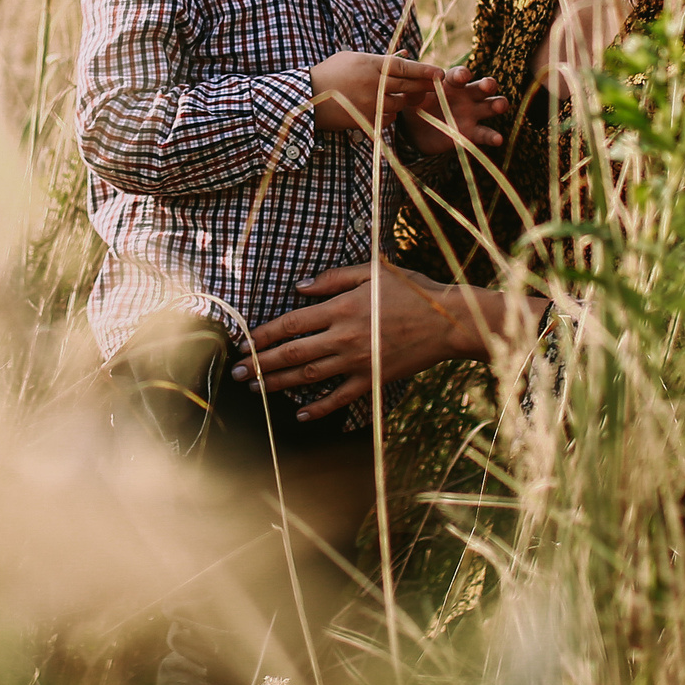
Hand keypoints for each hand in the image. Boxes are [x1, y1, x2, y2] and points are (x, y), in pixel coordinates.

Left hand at [235, 261, 535, 422]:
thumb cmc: (412, 290)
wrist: (448, 321)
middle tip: (237, 372)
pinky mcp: (372, 380)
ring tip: (256, 389)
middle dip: (260, 363)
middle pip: (292, 354)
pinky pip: (340, 398)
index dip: (263, 334)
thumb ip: (334, 278)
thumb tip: (300, 286)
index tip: (243, 342)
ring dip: (279, 383)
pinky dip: (319, 408)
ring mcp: (358, 362)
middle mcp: (344, 337)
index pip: (291, 323)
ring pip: (309, 376)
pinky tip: (300, 414)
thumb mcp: (373, 271)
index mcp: (341, 308)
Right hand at [310, 51, 448, 132]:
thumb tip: (406, 54)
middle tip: (436, 85)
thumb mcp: (353, 58)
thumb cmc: (331, 73)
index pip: (405, 67)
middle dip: (424, 85)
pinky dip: (391, 114)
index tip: (440, 73)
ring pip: (400, 104)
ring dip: (403, 100)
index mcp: (370, 65)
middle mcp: (373, 84)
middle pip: (407, 85)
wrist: (307, 97)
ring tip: (397, 94)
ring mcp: (370, 104)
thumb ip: (381, 58)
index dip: (424, 70)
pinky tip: (384, 108)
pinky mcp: (366, 120)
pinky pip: (389, 119)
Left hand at [404, 65, 508, 154]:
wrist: (414, 131)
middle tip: (487, 85)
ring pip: (490, 106)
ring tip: (500, 106)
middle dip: (487, 84)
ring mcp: (472, 114)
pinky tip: (497, 139)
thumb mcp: (410, 97)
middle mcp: (466, 96)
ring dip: (498, 104)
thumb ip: (412, 91)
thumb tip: (413, 88)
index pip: (460, 75)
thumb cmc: (414, 105)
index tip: (461, 76)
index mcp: (451, 83)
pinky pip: (485, 134)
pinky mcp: (472, 133)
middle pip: (482, 87)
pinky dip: (492, 136)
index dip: (462, 74)